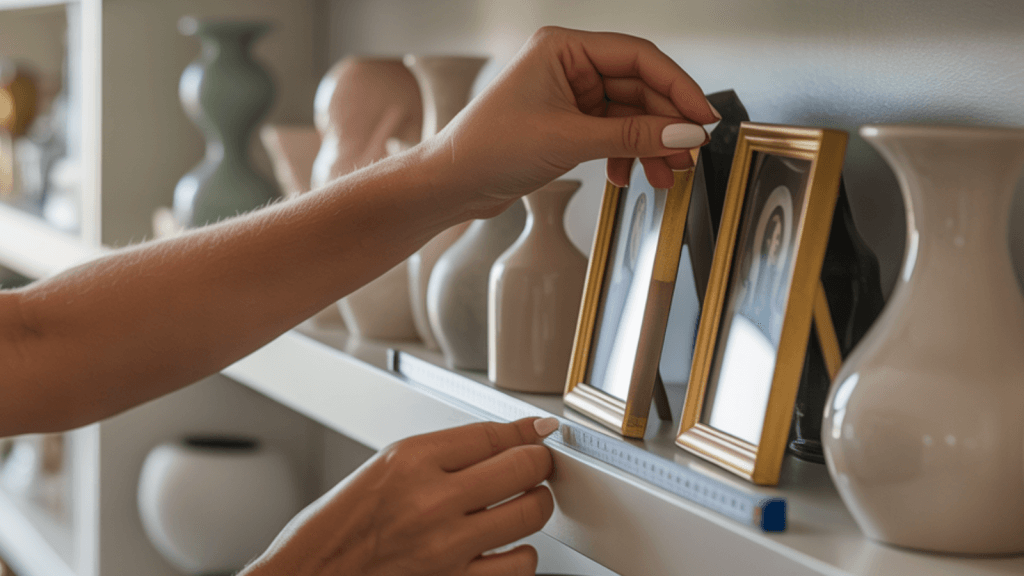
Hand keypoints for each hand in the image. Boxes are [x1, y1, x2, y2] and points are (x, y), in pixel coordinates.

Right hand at [243, 417, 559, 575]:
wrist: (312, 575)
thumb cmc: (341, 524)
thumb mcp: (387, 466)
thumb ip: (451, 450)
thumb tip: (512, 435)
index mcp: (409, 460)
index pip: (493, 434)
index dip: (526, 431)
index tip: (539, 432)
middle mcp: (430, 501)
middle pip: (523, 468)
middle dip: (539, 463)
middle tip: (536, 466)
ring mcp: (445, 547)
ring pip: (530, 515)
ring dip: (534, 506)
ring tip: (521, 504)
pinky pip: (519, 565)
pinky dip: (521, 554)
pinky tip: (505, 546)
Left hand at [425, 26, 718, 215]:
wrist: (452, 184)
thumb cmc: (488, 149)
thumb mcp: (569, 140)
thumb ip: (632, 135)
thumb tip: (683, 134)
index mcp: (563, 48)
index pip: (638, 58)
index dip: (678, 87)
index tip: (703, 118)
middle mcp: (567, 65)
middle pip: (638, 88)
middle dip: (664, 125)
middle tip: (687, 155)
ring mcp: (568, 95)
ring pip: (628, 115)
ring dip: (648, 145)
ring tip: (664, 174)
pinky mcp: (566, 123)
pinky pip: (611, 133)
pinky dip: (625, 154)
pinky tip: (628, 176)